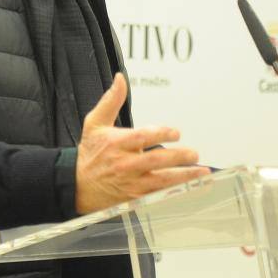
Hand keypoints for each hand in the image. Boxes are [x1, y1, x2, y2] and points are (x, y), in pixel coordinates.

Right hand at [75, 73, 209, 213]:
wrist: (76, 185)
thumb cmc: (90, 152)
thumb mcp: (95, 122)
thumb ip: (111, 100)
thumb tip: (120, 79)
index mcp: (117, 143)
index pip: (143, 137)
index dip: (161, 133)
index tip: (176, 132)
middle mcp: (125, 164)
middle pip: (156, 160)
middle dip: (178, 157)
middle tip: (194, 154)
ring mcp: (131, 183)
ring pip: (162, 181)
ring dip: (184, 177)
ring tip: (201, 172)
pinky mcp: (134, 198)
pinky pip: (158, 196)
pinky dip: (175, 192)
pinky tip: (189, 189)